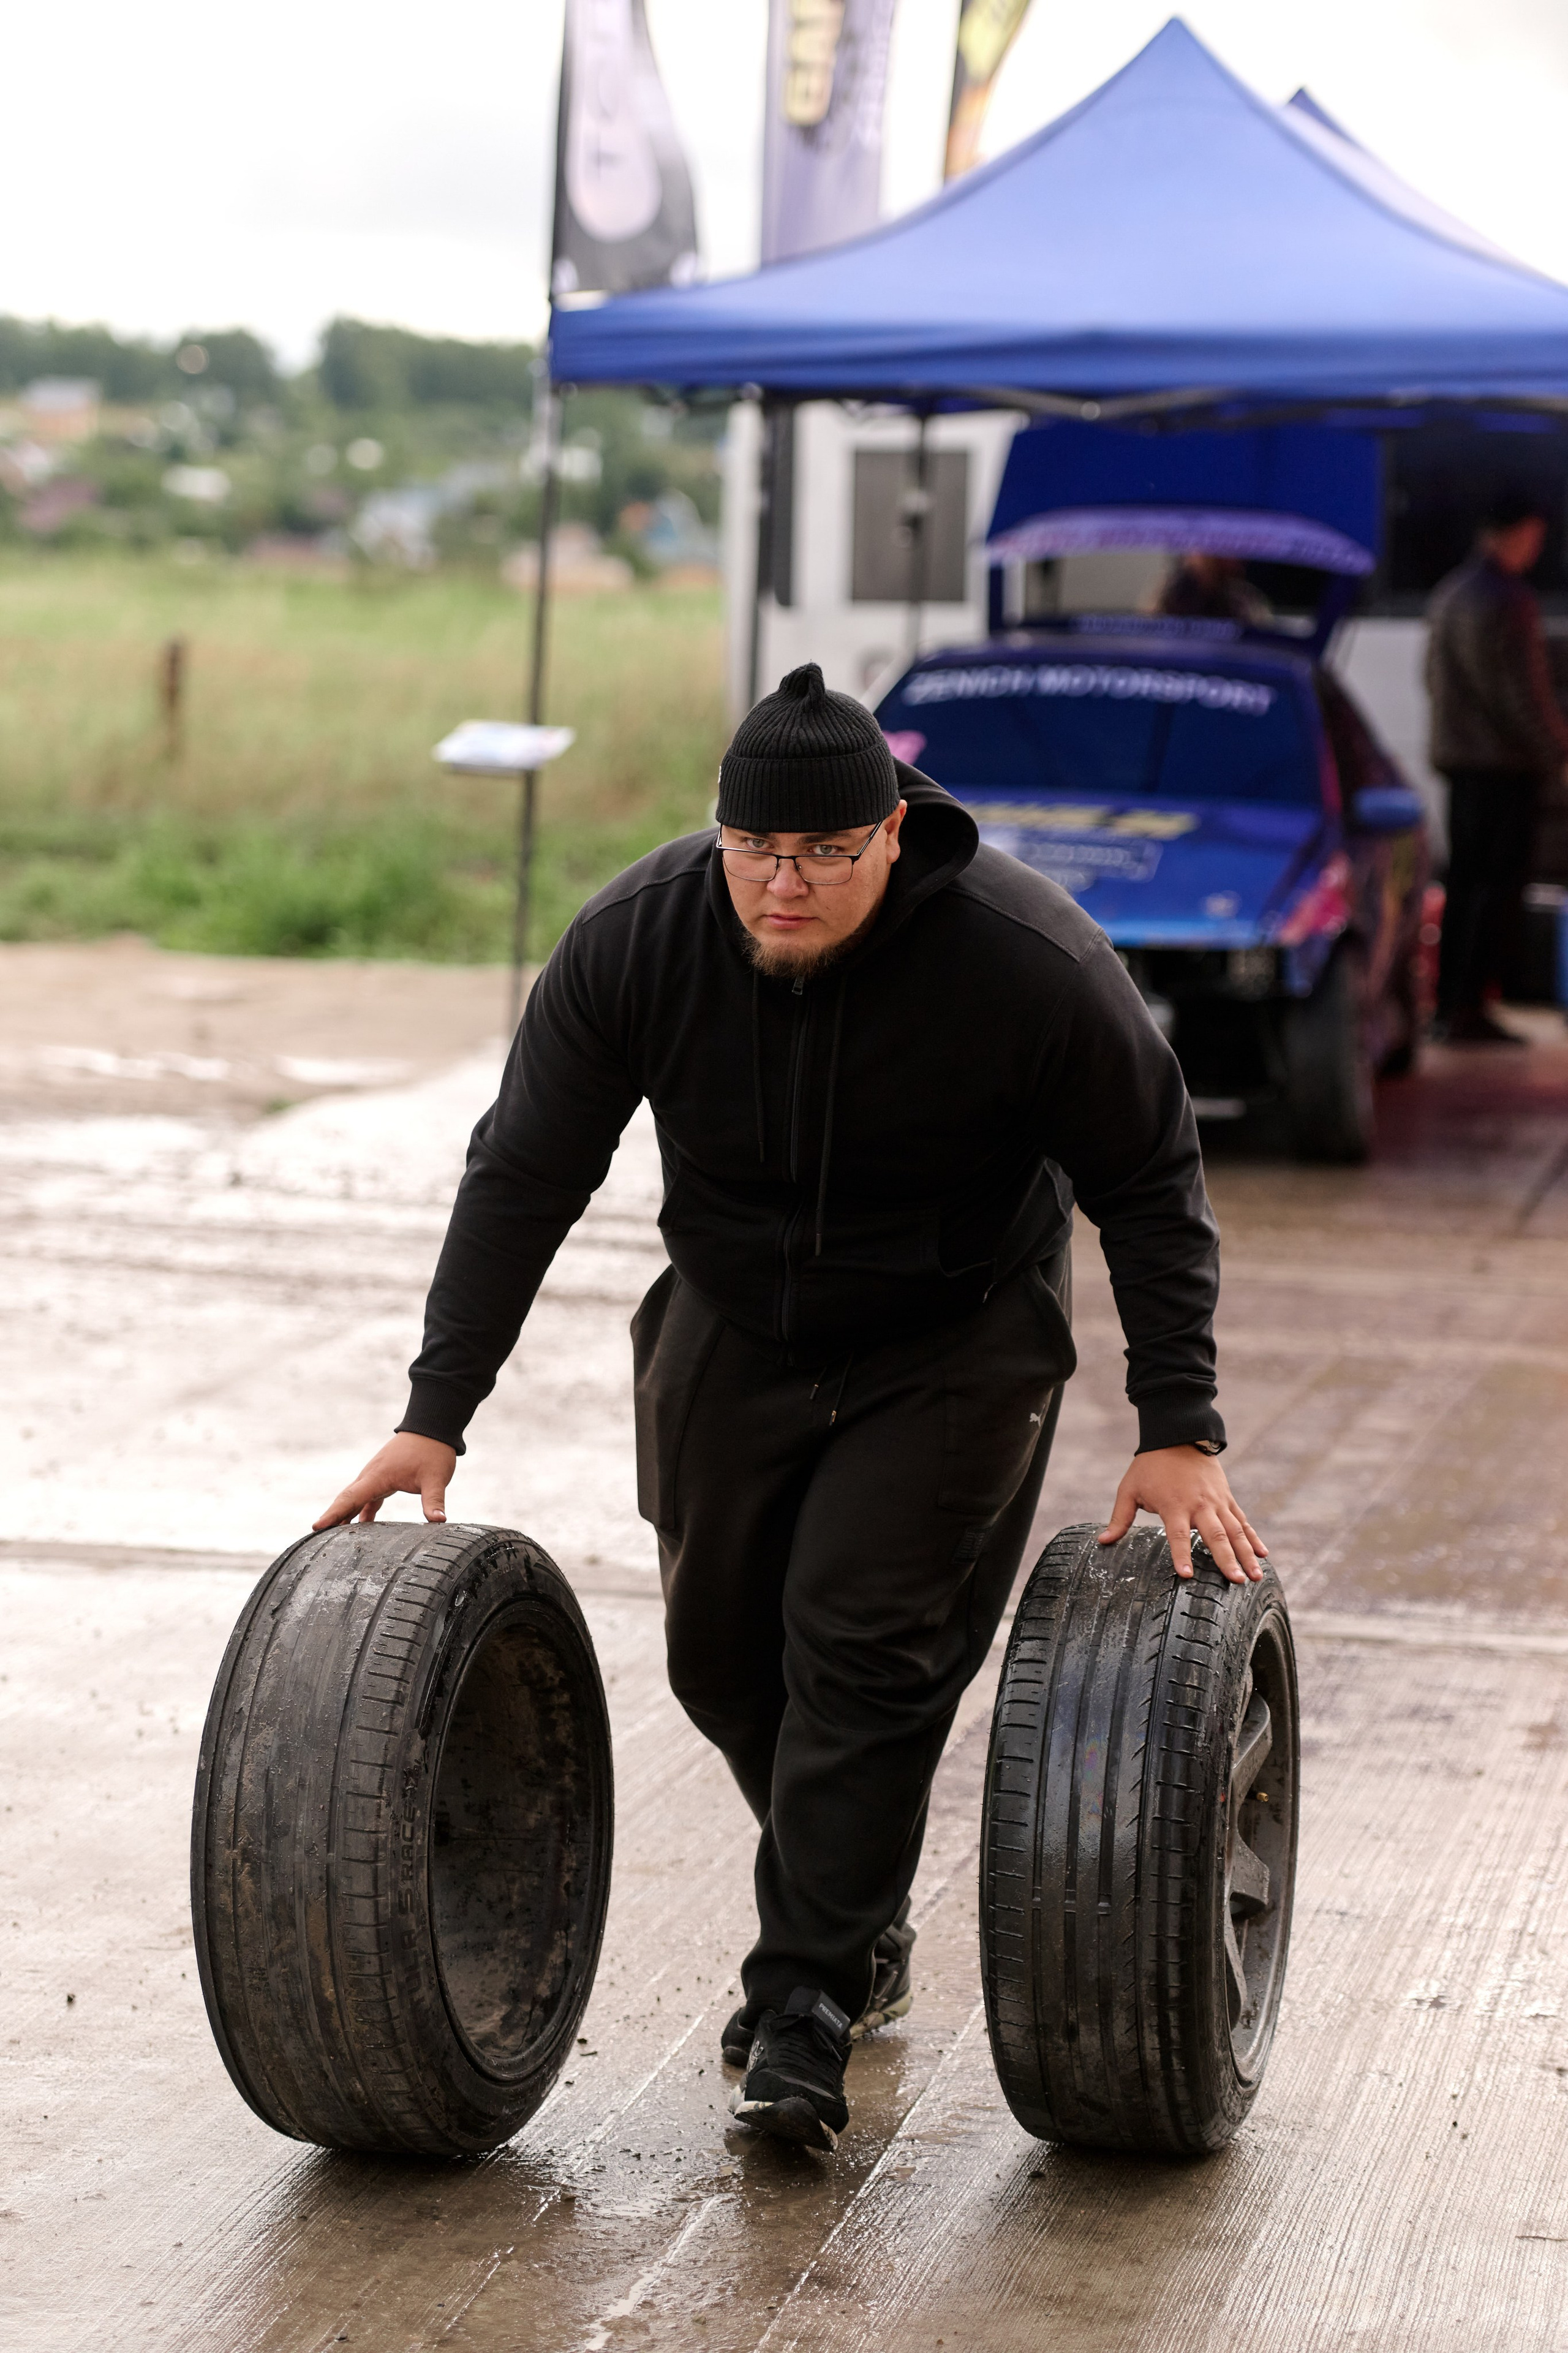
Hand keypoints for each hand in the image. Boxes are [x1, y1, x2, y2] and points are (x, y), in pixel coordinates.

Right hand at [314, 1433, 456, 1529]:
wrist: (432, 1429)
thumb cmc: (432, 1451)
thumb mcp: (436, 1477)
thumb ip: (434, 1500)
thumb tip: (439, 1520)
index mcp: (378, 1476)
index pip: (350, 1498)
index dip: (333, 1514)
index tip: (316, 1526)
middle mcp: (371, 1476)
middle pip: (346, 1499)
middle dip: (332, 1517)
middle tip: (317, 1538)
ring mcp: (375, 1476)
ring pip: (354, 1499)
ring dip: (344, 1515)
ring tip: (333, 1539)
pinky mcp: (383, 1478)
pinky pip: (366, 1497)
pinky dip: (361, 1511)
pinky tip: (361, 1527)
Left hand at [1099, 1445, 1266, 1584]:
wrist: (1178, 1434)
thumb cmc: (1150, 1465)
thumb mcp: (1129, 1489)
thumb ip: (1120, 1518)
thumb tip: (1103, 1542)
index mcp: (1174, 1505)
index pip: (1177, 1535)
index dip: (1181, 1555)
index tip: (1187, 1575)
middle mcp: (1199, 1504)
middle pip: (1215, 1535)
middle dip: (1227, 1560)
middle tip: (1237, 1581)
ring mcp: (1216, 1501)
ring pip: (1235, 1531)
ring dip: (1247, 1553)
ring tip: (1256, 1576)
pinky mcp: (1226, 1497)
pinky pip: (1242, 1520)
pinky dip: (1253, 1537)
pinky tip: (1263, 1554)